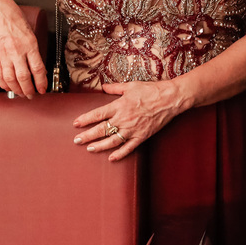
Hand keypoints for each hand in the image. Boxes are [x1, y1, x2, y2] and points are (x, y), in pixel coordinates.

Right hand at [0, 0, 47, 97]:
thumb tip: (40, 71)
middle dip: (28, 89)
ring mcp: (4, 54)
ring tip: (21, 94)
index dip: (41, 82)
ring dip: (16, 89)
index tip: (43, 89)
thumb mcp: (32, 35)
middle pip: (23, 76)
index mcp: (29, 45)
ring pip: (10, 78)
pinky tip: (8, 87)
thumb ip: (35, 53)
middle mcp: (16, 51)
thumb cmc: (16, 22)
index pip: (37, 68)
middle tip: (31, 95)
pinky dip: (3, 83)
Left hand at [72, 79, 190, 161]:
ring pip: (112, 141)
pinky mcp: (142, 136)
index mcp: (119, 105)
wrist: (170, 98)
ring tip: (89, 148)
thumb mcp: (131, 86)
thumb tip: (103, 87)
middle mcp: (124, 119)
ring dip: (99, 146)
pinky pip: (128, 147)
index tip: (76, 124)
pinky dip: (120, 154)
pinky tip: (111, 158)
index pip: (97, 114)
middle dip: (87, 135)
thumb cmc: (151, 90)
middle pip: (101, 129)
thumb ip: (115, 88)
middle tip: (76, 140)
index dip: (85, 120)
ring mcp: (133, 129)